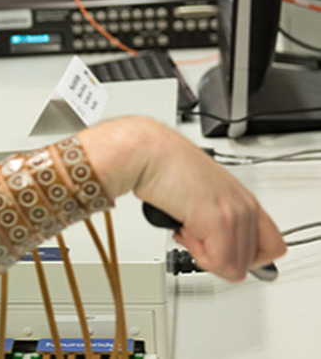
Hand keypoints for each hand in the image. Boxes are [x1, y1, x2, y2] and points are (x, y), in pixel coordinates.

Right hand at [80, 117, 286, 281]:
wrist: (148, 153)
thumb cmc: (165, 168)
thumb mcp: (202, 195)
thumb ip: (216, 220)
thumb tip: (217, 251)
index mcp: (245, 200)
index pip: (271, 247)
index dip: (245, 258)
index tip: (223, 254)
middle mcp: (245, 206)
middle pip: (250, 261)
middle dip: (218, 258)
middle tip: (197, 237)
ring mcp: (234, 213)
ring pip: (233, 266)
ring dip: (204, 255)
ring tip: (187, 227)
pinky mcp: (218, 220)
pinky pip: (217, 261)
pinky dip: (196, 252)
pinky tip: (183, 226)